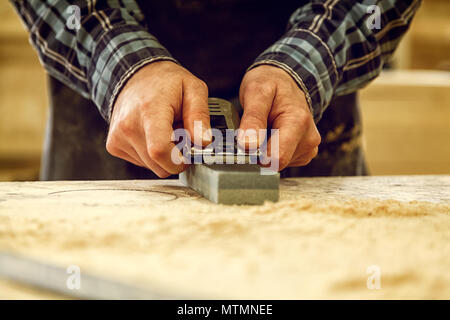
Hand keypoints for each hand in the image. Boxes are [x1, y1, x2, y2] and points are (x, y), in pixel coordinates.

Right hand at [106, 61, 210, 177]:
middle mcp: (129, 126)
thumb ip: (200, 117)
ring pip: (152, 166)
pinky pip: (142, 162)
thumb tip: (204, 142)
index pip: (160, 151)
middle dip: (176, 156)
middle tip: (180, 135)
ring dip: (164, 155)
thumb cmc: (165, 82)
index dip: (179, 161)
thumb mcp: (193, 89)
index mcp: (150, 111)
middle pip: (159, 165)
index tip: (189, 154)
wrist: (134, 74)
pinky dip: (151, 154)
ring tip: (165, 131)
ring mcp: (119, 137)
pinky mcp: (114, 145)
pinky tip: (152, 135)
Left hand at [238, 65, 320, 169]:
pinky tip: (272, 134)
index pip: (276, 159)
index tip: (243, 144)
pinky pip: (281, 161)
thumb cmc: (272, 83)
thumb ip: (252, 119)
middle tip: (254, 130)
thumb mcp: (256, 92)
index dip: (255, 155)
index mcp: (298, 123)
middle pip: (276, 163)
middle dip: (259, 152)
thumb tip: (248, 146)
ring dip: (265, 150)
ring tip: (265, 128)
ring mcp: (308, 147)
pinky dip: (271, 150)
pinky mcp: (303, 153)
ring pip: (277, 164)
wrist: (286, 80)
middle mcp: (308, 138)